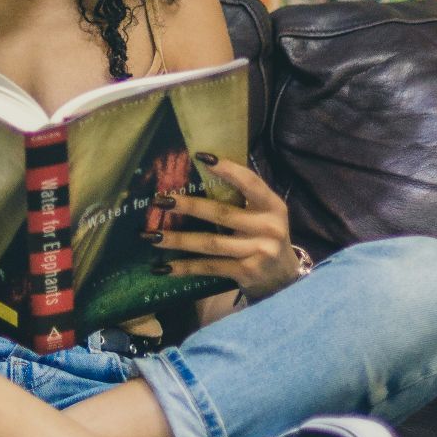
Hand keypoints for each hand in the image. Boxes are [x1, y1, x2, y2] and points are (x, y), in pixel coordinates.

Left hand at [141, 154, 302, 302]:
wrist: (284, 278)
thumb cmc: (266, 237)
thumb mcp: (265, 214)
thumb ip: (244, 197)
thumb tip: (205, 169)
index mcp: (273, 206)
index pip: (250, 183)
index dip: (228, 170)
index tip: (201, 157)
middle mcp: (268, 228)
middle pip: (222, 214)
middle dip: (188, 207)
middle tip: (160, 200)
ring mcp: (258, 252)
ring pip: (210, 243)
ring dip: (178, 240)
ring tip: (152, 235)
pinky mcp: (246, 273)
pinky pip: (210, 267)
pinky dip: (186, 267)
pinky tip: (164, 267)